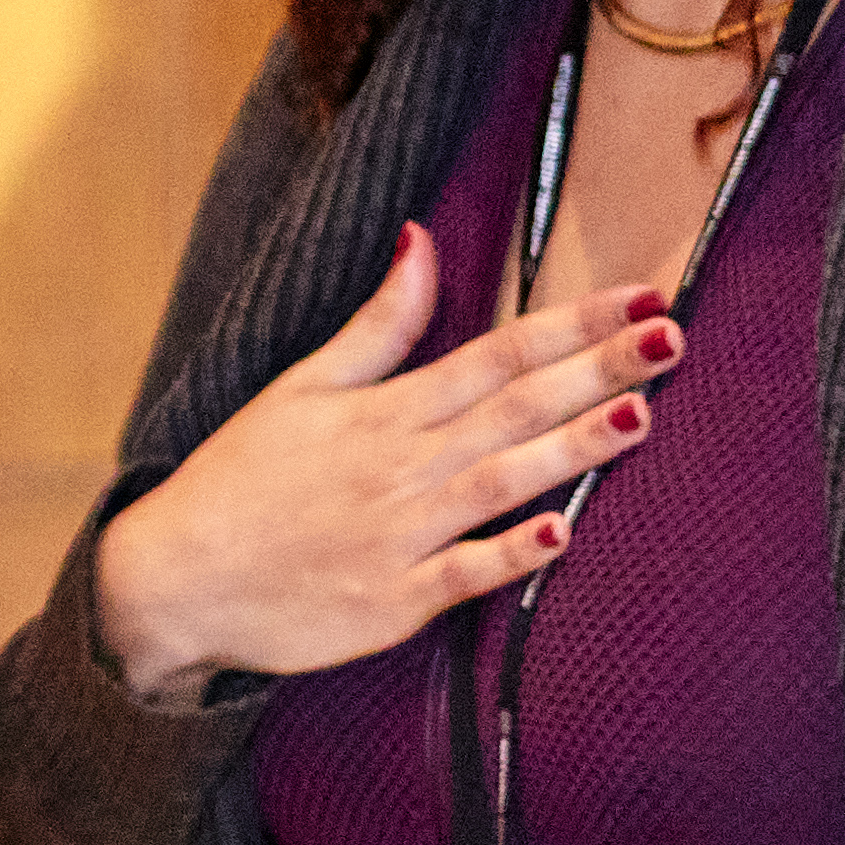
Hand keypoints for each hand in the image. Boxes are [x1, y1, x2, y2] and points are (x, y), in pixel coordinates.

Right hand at [88, 230, 678, 692]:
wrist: (172, 580)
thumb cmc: (240, 482)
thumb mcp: (300, 388)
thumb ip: (377, 323)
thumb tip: (423, 241)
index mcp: (384, 411)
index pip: (495, 352)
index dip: (572, 323)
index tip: (642, 295)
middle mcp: (399, 465)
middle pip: (513, 407)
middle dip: (598, 369)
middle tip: (672, 335)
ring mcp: (397, 535)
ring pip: (499, 482)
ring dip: (571, 448)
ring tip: (641, 413)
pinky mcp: (390, 602)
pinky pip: (459, 576)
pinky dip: (506, 556)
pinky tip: (559, 536)